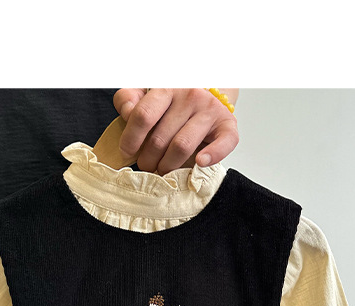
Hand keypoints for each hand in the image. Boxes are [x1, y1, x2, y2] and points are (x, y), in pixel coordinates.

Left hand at [113, 88, 238, 174]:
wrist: (207, 97)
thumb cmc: (174, 104)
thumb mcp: (146, 96)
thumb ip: (129, 99)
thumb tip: (127, 113)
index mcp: (167, 87)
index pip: (143, 115)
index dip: (131, 138)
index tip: (126, 151)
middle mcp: (190, 95)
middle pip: (160, 137)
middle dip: (148, 158)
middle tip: (146, 165)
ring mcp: (210, 109)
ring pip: (182, 146)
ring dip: (168, 165)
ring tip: (163, 169)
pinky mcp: (227, 124)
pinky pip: (222, 144)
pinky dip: (211, 156)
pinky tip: (200, 162)